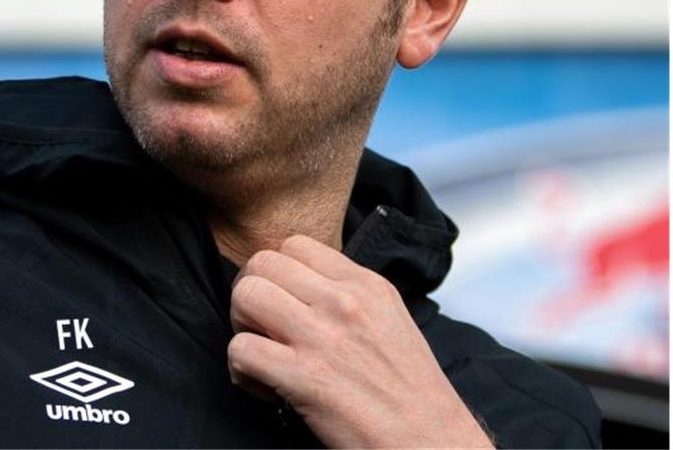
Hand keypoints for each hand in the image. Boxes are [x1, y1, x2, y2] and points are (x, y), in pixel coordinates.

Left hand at [227, 235, 492, 447]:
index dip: (277, 271)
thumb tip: (300, 286)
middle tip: (261, 325)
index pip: (295, 244)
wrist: (431, 442)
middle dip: (251, 292)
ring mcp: (323, 338)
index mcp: (366, 285)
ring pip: (247, 295)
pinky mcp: (304, 378)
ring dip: (241, 324)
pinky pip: (242, 349)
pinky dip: (240, 369)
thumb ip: (347, 295)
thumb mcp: (389, 320)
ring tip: (260, 350)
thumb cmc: (409, 391)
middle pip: (263, 263)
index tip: (282, 300)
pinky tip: (262, 385)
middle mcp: (344, 302)